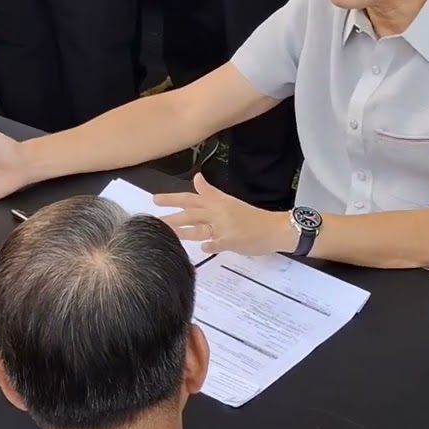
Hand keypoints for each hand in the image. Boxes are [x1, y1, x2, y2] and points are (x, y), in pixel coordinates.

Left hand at [153, 173, 293, 255]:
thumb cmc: (252, 217)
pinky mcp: (230, 241)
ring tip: (165, 233)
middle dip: (170, 215)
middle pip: (189, 212)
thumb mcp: (230, 201)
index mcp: (217, 202)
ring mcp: (223, 227)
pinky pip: (215, 243)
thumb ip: (211, 193)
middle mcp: (217, 212)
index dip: (173, 198)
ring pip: (197, 228)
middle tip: (153, 219)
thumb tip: (197, 179)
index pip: (191, 198)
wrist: (274, 228)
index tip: (156, 199)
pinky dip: (208, 246)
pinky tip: (201, 249)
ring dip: (180, 231)